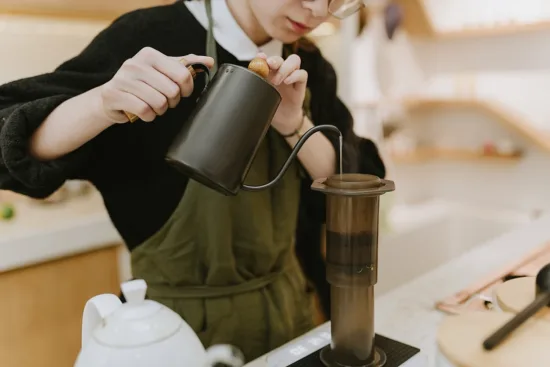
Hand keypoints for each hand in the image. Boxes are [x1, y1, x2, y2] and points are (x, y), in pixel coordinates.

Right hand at [99, 47, 213, 122]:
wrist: (111, 98)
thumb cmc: (142, 84)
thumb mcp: (163, 71)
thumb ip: (185, 65)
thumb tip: (209, 62)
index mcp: (149, 54)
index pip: (183, 74)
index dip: (187, 88)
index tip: (182, 92)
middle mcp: (135, 63)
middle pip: (172, 91)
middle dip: (172, 102)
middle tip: (165, 101)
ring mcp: (123, 79)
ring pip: (159, 102)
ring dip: (160, 110)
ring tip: (153, 106)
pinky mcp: (114, 95)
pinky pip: (144, 111)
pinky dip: (148, 116)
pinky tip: (143, 113)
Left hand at [258, 53, 307, 134]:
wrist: (283, 119)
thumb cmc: (271, 106)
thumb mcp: (260, 96)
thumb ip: (255, 86)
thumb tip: (244, 80)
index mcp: (269, 72)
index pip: (267, 59)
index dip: (263, 56)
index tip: (259, 57)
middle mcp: (281, 72)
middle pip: (280, 58)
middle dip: (274, 60)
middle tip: (269, 66)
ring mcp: (292, 76)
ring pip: (294, 61)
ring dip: (285, 68)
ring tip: (277, 80)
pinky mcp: (300, 84)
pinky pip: (302, 74)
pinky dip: (295, 75)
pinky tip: (287, 81)